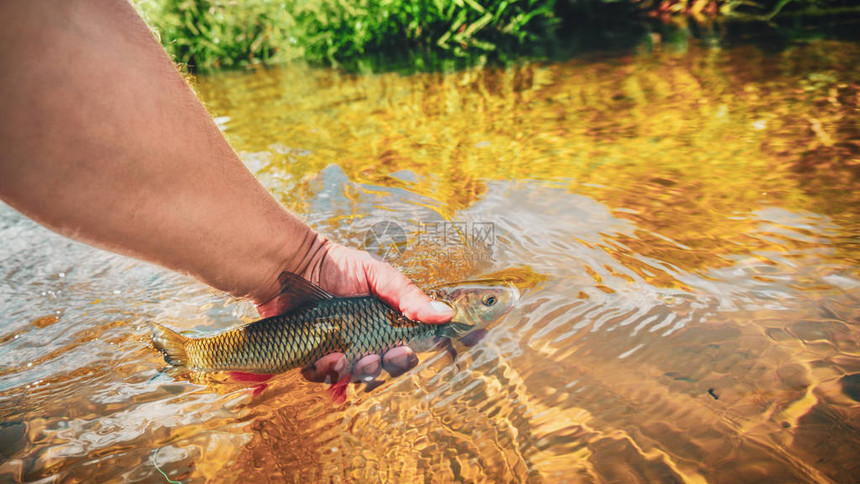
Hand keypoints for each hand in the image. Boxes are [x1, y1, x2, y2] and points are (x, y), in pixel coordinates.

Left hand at [255, 240, 453, 383]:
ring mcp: (337, 351)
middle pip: (381, 370)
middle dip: (379, 367)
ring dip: (349, 372)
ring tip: (338, 356)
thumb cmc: (336, 265)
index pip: (403, 350)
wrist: (291, 265)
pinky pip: (321, 377)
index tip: (405, 351)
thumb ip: (408, 295)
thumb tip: (446, 314)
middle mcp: (363, 342)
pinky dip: (323, 373)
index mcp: (383, 325)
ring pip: (352, 377)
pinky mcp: (312, 357)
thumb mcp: (377, 274)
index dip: (407, 357)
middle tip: (372, 356)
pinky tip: (322, 359)